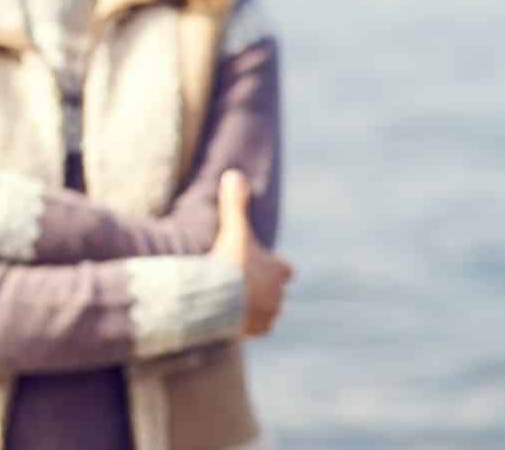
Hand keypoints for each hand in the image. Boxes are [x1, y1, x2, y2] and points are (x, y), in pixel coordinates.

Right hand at [209, 169, 293, 337]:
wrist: (219, 297)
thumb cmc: (230, 261)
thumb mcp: (233, 228)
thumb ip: (234, 203)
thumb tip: (234, 173)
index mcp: (278, 271)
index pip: (285, 270)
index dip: (275, 267)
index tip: (263, 264)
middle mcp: (278, 295)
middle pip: (277, 292)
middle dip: (264, 288)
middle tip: (243, 282)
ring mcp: (268, 314)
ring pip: (267, 311)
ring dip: (255, 307)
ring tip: (235, 302)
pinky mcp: (255, 331)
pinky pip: (255, 328)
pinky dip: (245, 324)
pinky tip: (231, 318)